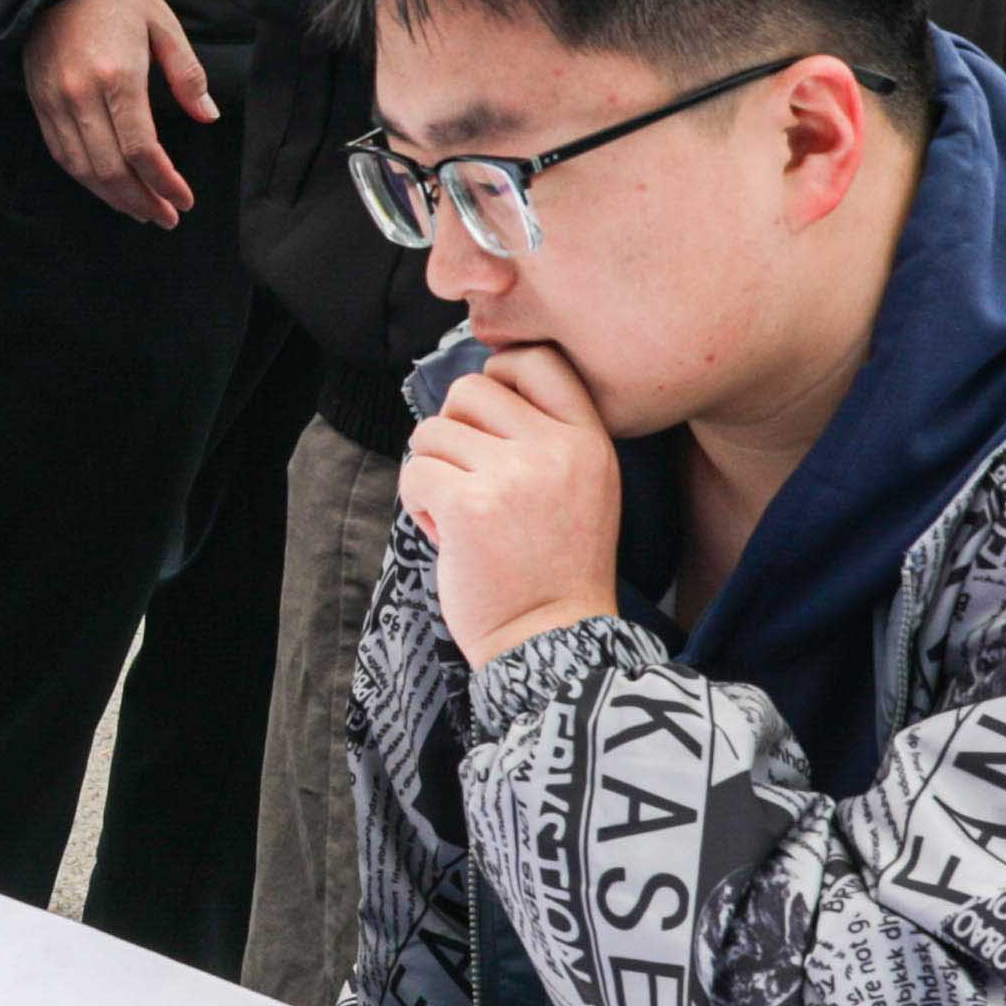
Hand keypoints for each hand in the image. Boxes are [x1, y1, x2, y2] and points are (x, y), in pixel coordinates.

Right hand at [19, 0, 214, 227]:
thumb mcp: (162, 23)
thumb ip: (186, 74)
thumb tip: (207, 117)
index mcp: (118, 76)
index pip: (143, 149)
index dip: (165, 183)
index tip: (184, 200)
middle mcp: (81, 95)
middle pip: (111, 168)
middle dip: (142, 201)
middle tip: (166, 218)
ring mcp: (55, 101)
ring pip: (82, 168)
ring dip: (113, 198)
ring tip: (140, 211)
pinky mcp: (38, 101)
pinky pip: (61, 153)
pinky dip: (85, 178)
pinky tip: (107, 188)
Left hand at [403, 344, 625, 668]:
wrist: (554, 644)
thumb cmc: (555, 569)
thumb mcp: (582, 489)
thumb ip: (543, 437)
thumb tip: (474, 389)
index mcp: (589, 441)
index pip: (538, 360)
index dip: (498, 375)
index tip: (487, 418)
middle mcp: (556, 449)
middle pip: (470, 389)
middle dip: (453, 432)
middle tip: (469, 481)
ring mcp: (513, 475)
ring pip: (432, 431)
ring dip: (434, 472)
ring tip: (463, 517)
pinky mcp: (469, 505)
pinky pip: (415, 472)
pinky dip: (418, 503)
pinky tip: (448, 537)